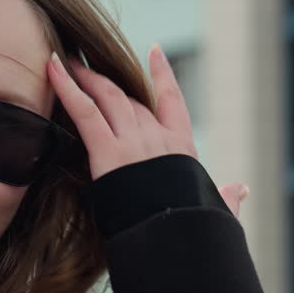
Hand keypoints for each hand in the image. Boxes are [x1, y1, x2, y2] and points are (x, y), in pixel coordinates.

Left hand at [46, 44, 249, 216]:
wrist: (177, 241)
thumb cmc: (194, 231)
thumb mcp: (214, 211)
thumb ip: (226, 196)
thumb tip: (241, 189)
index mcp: (181, 149)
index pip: (172, 101)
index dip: (162, 74)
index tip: (154, 51)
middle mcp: (157, 138)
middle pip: (130, 99)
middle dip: (107, 80)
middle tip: (86, 61)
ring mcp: (133, 142)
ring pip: (107, 96)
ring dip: (84, 76)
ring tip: (64, 59)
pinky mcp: (108, 152)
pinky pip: (84, 110)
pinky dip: (66, 86)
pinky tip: (52, 66)